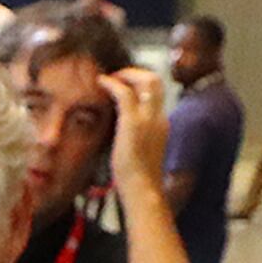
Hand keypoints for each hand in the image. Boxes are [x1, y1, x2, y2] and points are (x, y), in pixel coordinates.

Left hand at [100, 66, 170, 200]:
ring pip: (146, 80)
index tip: (124, 83)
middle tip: (118, 75)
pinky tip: (100, 83)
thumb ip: (137, 138)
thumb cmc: (138, 179)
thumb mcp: (141, 152)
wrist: (143, 190)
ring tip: (109, 77)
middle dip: (136, 72)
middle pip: (156, 80)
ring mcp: (148, 119)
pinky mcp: (133, 123)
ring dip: (126, 74)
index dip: (141, 83)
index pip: (157, 93)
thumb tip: (124, 135)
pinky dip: (112, 83)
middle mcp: (159, 117)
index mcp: (161, 124)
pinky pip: (124, 92)